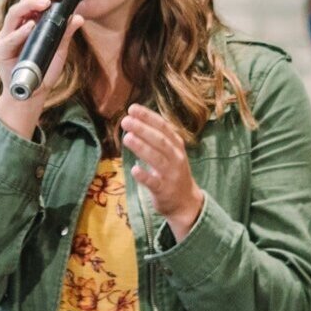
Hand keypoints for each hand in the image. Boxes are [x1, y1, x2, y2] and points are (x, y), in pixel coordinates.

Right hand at [0, 0, 84, 138]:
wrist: (31, 94)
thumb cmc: (43, 70)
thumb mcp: (59, 50)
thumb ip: (65, 33)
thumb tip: (79, 16)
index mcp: (29, 20)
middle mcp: (17, 25)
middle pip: (25, 0)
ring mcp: (7, 37)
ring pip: (14, 13)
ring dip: (30, 5)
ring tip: (46, 3)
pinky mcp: (1, 51)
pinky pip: (9, 39)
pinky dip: (20, 32)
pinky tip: (31, 26)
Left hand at [121, 103, 203, 240]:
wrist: (185, 201)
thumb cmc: (172, 172)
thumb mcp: (171, 151)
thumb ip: (157, 137)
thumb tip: (135, 119)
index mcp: (176, 145)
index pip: (163, 127)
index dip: (148, 117)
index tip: (132, 108)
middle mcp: (176, 157)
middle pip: (160, 140)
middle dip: (142, 129)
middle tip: (125, 120)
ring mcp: (171, 174)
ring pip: (157, 159)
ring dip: (142, 147)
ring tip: (127, 138)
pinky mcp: (164, 190)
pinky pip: (154, 182)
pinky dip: (144, 176)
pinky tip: (134, 169)